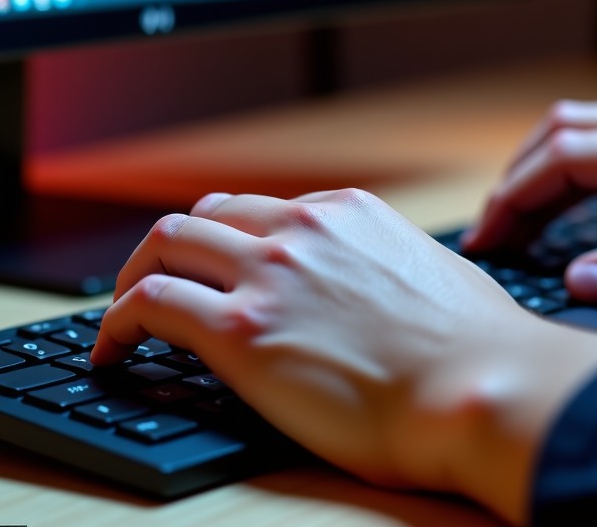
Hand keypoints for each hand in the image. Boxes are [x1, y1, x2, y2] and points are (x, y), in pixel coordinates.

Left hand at [91, 188, 596, 524]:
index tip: (212, 266)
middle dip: (173, 247)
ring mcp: (269, 273)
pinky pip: (152, 305)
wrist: (483, 387)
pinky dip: (118, 322)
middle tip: (158, 281)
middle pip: (205, 215)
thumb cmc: (476, 348)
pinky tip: (113, 349)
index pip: (258, 209)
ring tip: (124, 312)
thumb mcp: (431, 271)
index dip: (224, 238)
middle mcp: (302, 229)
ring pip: (168, 243)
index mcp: (346, 214)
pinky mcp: (243, 330)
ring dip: (136, 274)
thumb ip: (385, 264)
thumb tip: (372, 287)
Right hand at [465, 101, 596, 319]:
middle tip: (496, 226)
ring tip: (526, 222)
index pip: (566, 156)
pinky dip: (593, 185)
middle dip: (520, 175)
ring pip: (589, 133)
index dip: (516, 194)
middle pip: (566, 129)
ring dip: (549, 173)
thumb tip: (575, 277)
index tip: (489, 233)